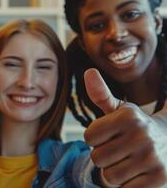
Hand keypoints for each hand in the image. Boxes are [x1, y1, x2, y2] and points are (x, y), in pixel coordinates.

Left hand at [84, 68, 166, 187]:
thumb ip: (101, 95)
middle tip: (119, 150)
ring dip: (114, 172)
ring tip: (127, 162)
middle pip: (97, 158)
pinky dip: (126, 184)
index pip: (89, 136)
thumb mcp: (120, 110)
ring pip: (109, 177)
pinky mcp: (160, 179)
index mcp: (128, 116)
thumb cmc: (135, 126)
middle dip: (104, 156)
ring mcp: (152, 158)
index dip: (95, 139)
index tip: (109, 136)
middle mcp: (142, 135)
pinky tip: (137, 173)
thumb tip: (88, 71)